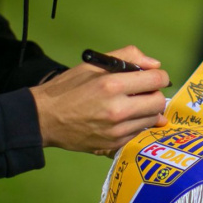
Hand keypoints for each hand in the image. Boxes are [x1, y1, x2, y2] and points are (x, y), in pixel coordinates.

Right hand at [30, 45, 169, 154]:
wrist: (44, 118)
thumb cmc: (68, 88)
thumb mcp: (93, 64)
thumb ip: (128, 57)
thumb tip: (155, 65)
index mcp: (112, 85)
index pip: (156, 80)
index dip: (158, 76)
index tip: (152, 77)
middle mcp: (117, 110)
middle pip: (158, 102)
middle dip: (155, 94)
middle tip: (143, 92)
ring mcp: (116, 130)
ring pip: (152, 119)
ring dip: (148, 111)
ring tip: (132, 105)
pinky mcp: (113, 144)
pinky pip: (139, 133)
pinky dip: (137, 124)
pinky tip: (124, 118)